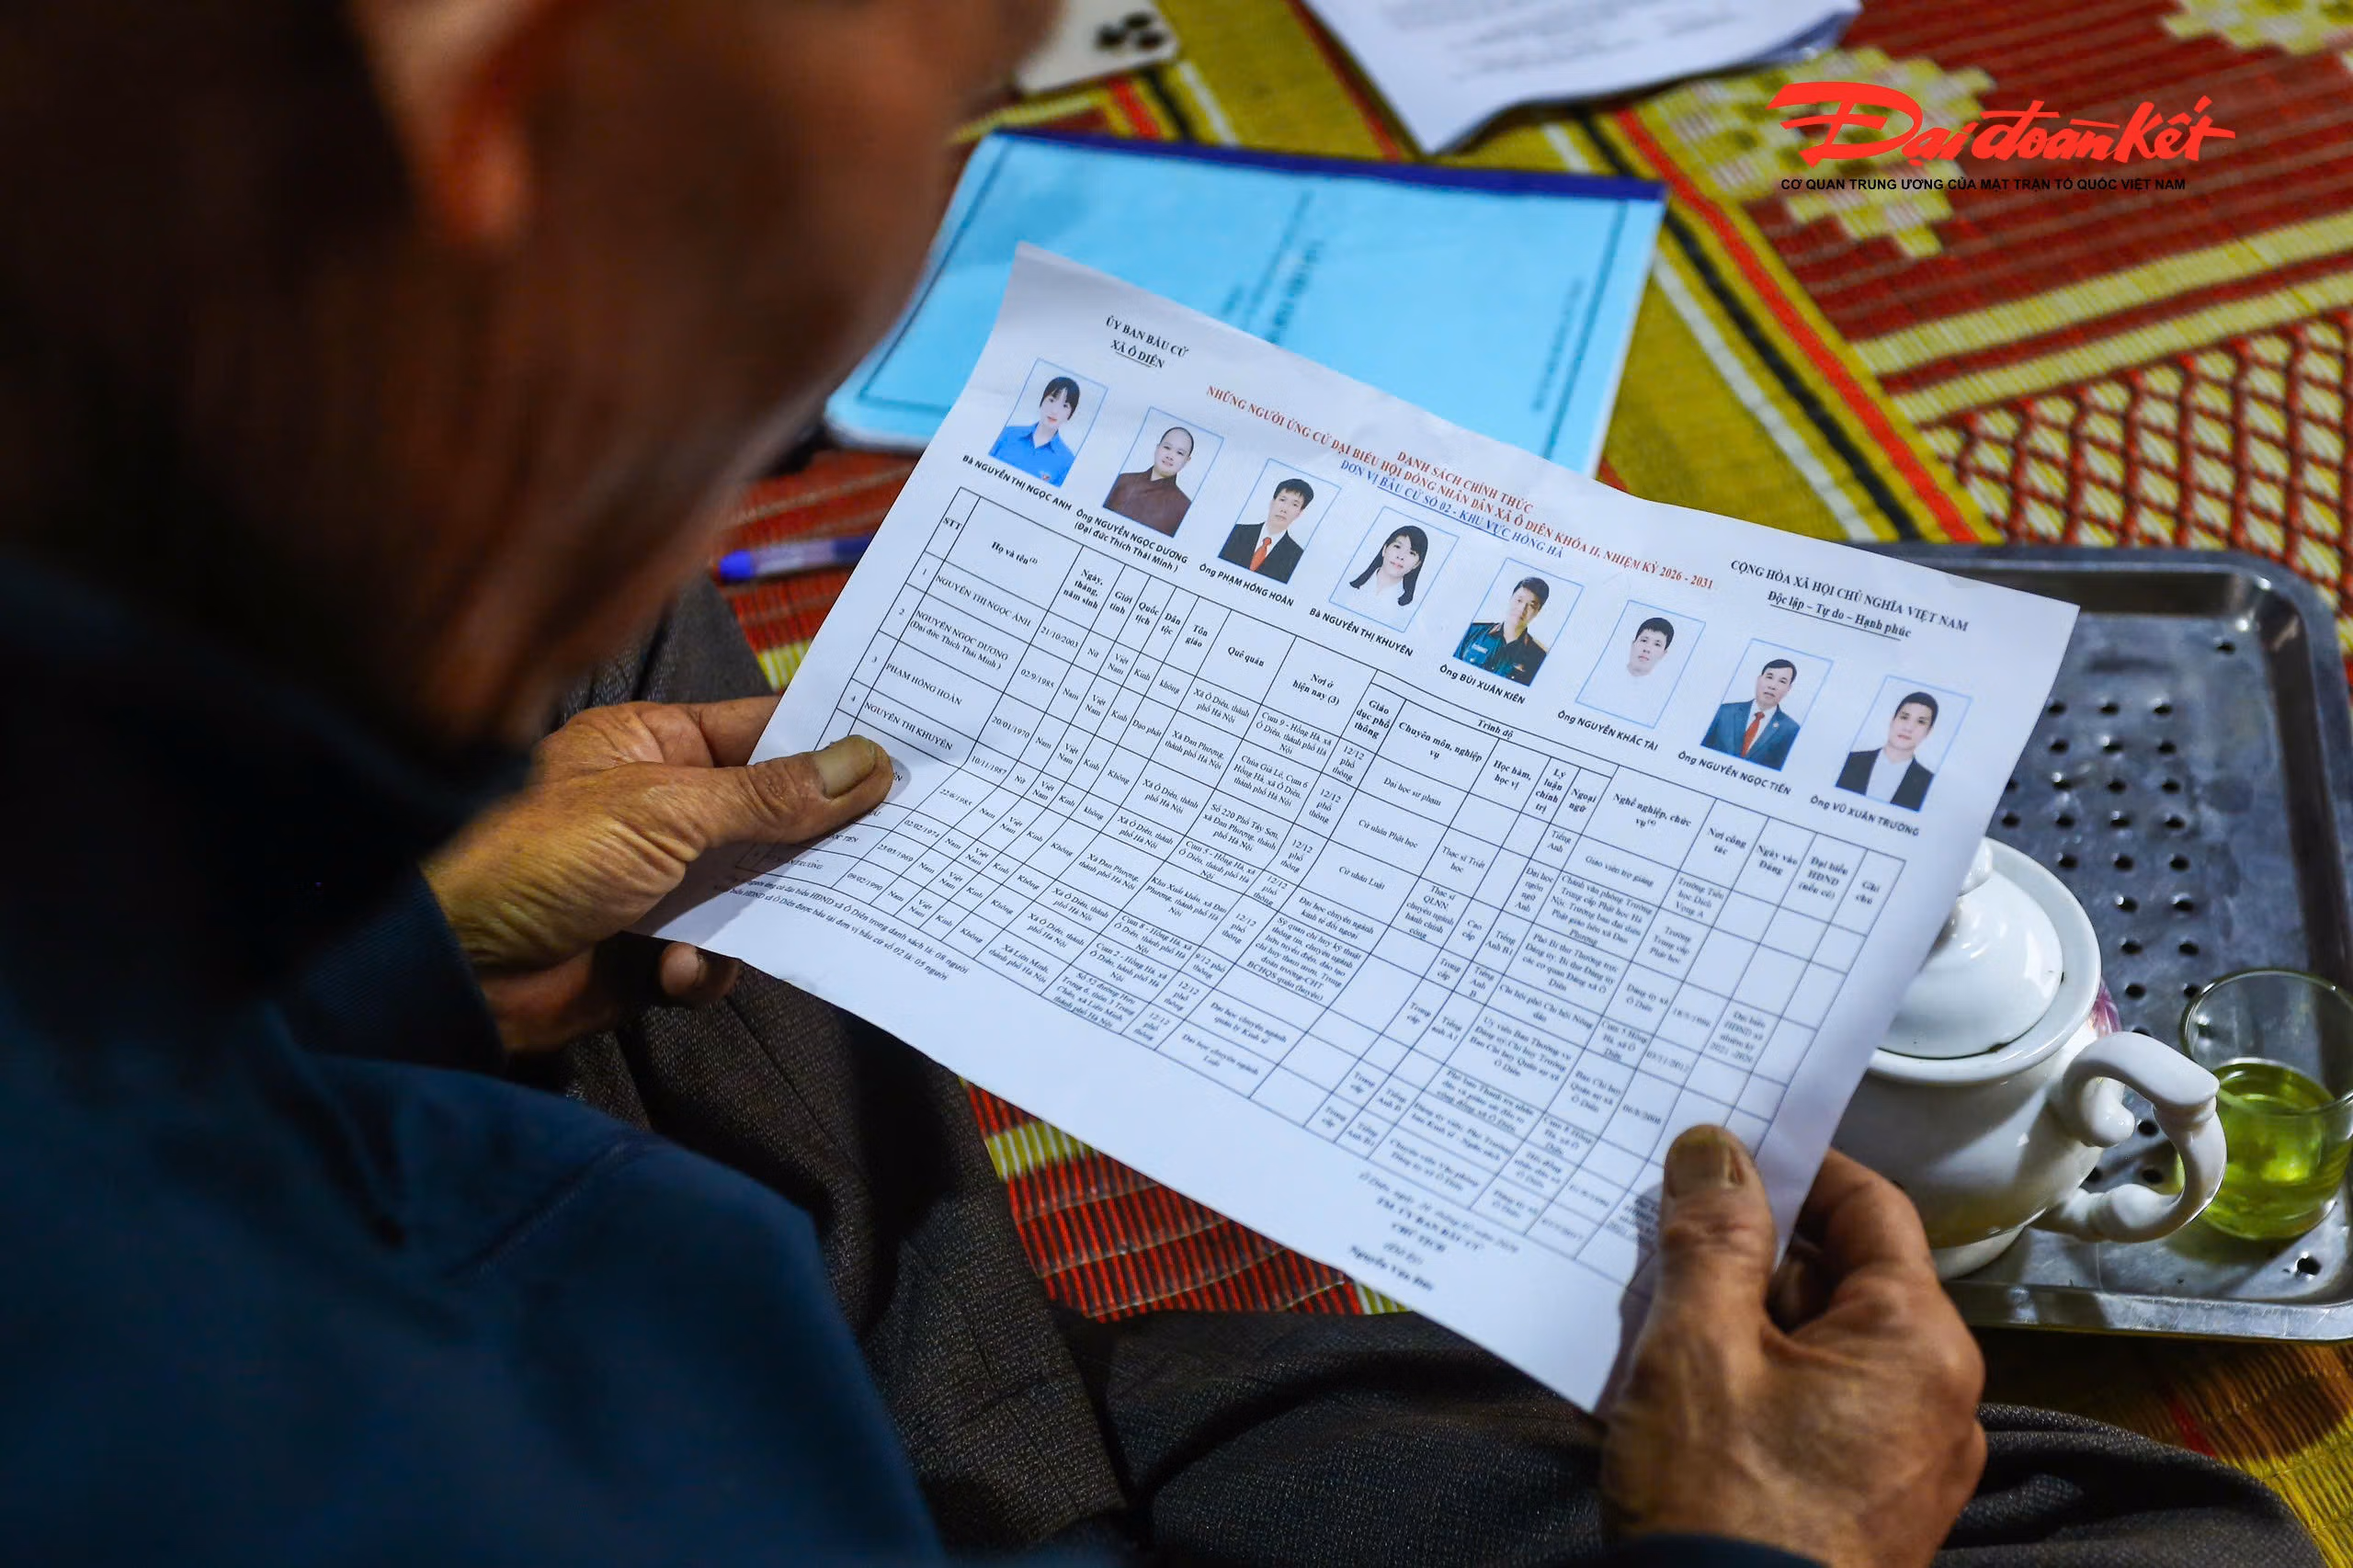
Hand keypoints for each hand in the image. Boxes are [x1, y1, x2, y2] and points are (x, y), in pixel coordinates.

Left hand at [425, 697, 891, 1051]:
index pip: (765, 733)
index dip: (832, 744)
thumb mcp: (665, 811)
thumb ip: (771, 796)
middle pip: (772, 817)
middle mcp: (662, 810)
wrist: (445, 968)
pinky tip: (678, 970)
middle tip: (890, 845)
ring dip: (763, 914)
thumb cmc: (532, 857)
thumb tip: (867, 765)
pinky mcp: (651, 952)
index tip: (908, 753)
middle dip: (820, 838)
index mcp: (655, 748)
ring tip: (771, 921)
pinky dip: (710, 968)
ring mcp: (658, 882)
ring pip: (756, 893)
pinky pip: (720, 957)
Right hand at [1602, 1129, 1985, 1567]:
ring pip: (1825, 1346)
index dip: (1796, 1165)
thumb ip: (1712, 1238)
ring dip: (1747, 1315)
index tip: (1725, 1151)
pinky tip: (1685, 1383)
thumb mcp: (1698, 1347)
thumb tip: (1718, 1154)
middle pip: (1848, 1278)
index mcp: (1919, 1344)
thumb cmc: (1724, 1502)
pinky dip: (1760, 1378)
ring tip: (1661, 1308)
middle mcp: (1938, 1399)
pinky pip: (1820, 1408)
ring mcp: (1907, 1463)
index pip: (1872, 1206)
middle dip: (1755, 1248)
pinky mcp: (1870, 1509)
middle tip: (1670, 1229)